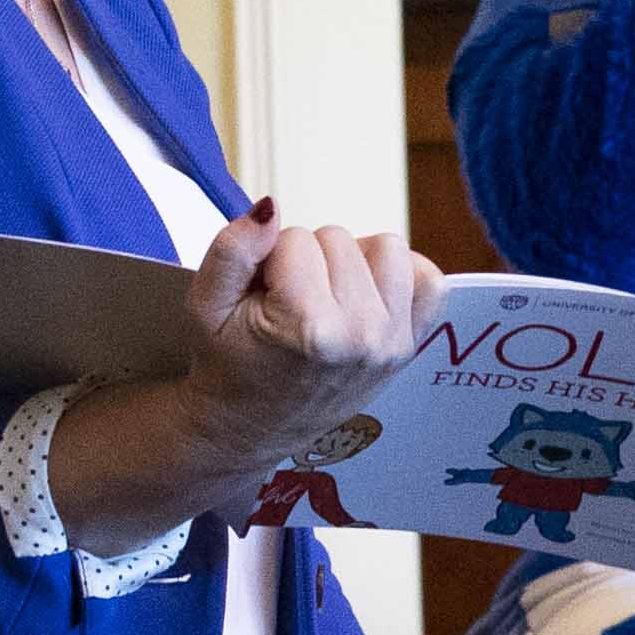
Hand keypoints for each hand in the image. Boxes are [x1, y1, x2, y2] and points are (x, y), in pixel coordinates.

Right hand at [180, 211, 437, 470]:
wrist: (249, 427)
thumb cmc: (226, 366)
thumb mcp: (204, 306)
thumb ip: (232, 249)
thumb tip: (271, 208)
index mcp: (309, 328)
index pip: (294, 238)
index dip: (270, 259)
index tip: (261, 297)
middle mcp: (360, 335)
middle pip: (339, 238)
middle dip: (308, 260)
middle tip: (289, 303)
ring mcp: (391, 342)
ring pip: (385, 247)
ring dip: (353, 262)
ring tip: (324, 296)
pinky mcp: (409, 347)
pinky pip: (429, 280)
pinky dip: (400, 276)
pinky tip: (365, 295)